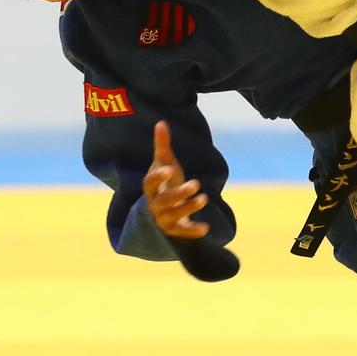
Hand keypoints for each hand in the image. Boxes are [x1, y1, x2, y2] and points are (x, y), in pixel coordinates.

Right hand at [143, 121, 210, 239]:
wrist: (164, 210)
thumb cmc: (166, 183)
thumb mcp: (165, 164)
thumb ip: (162, 146)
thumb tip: (161, 122)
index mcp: (151, 188)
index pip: (150, 183)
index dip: (158, 177)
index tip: (170, 169)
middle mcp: (155, 205)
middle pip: (164, 201)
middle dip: (179, 193)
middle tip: (195, 183)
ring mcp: (165, 219)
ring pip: (174, 216)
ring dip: (189, 207)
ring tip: (204, 198)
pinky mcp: (176, 230)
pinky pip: (183, 233)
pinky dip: (193, 231)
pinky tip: (206, 228)